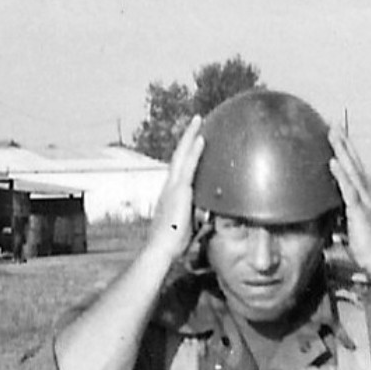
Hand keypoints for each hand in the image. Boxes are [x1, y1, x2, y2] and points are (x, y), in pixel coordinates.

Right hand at [144, 117, 204, 261]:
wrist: (161, 248)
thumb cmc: (173, 243)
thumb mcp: (189, 226)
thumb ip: (198, 217)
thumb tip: (209, 216)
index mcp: (171, 194)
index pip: (180, 168)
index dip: (186, 153)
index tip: (193, 141)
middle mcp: (169, 186)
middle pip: (179, 155)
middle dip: (187, 137)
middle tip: (196, 121)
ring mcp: (173, 186)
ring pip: (182, 155)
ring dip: (190, 136)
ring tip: (198, 121)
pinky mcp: (179, 190)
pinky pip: (188, 166)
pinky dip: (194, 151)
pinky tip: (202, 139)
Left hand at [328, 126, 370, 270]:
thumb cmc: (367, 249)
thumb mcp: (351, 230)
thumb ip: (343, 220)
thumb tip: (331, 220)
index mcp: (366, 198)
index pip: (356, 171)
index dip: (348, 153)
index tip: (339, 138)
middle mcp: (368, 195)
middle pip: (355, 164)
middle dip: (345, 144)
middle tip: (334, 125)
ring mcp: (365, 202)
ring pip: (353, 171)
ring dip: (342, 151)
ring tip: (332, 134)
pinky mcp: (360, 211)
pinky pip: (348, 189)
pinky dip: (340, 174)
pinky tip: (332, 161)